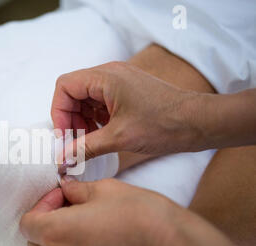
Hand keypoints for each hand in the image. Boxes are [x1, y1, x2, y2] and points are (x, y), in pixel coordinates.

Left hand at [20, 177, 255, 245]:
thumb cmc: (139, 216)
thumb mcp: (104, 190)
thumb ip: (76, 190)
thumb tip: (66, 188)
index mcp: (55, 233)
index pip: (27, 222)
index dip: (41, 205)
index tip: (61, 195)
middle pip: (35, 242)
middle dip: (46, 222)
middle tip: (70, 205)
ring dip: (59, 237)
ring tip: (85, 220)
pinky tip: (97, 236)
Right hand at [51, 61, 202, 159]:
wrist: (198, 123)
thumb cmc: (164, 124)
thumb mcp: (119, 138)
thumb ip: (85, 148)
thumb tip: (63, 159)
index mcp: (105, 76)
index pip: (64, 86)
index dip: (59, 112)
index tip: (63, 136)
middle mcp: (110, 74)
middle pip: (73, 93)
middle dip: (70, 119)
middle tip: (74, 143)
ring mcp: (119, 83)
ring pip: (86, 100)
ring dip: (82, 122)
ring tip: (88, 142)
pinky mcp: (126, 93)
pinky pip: (100, 104)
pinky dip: (95, 121)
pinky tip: (100, 137)